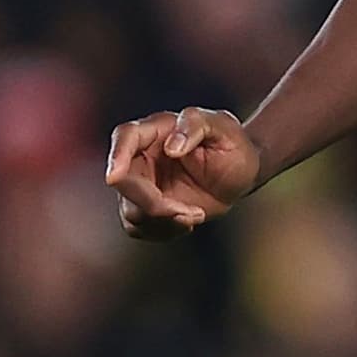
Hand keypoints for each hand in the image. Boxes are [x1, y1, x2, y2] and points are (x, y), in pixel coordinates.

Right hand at [105, 106, 263, 239]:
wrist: (241, 172)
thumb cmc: (232, 143)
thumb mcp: (223, 127)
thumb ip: (196, 126)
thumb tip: (172, 147)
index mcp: (156, 130)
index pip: (125, 137)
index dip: (116, 156)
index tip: (115, 178)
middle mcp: (142, 156)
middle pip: (124, 183)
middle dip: (154, 204)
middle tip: (194, 212)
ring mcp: (142, 183)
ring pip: (131, 210)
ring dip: (164, 221)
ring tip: (197, 214)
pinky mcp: (147, 206)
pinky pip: (140, 227)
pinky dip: (164, 230)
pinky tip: (189, 220)